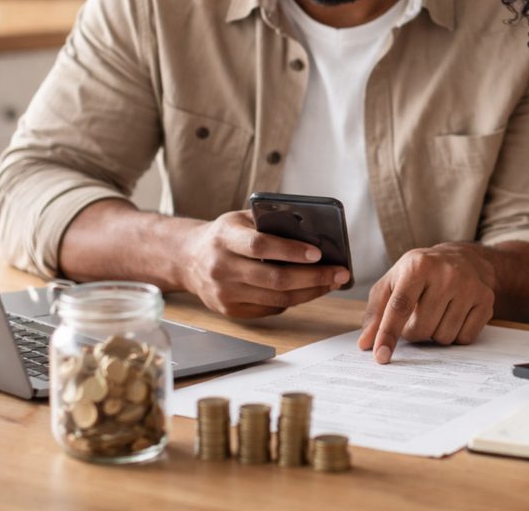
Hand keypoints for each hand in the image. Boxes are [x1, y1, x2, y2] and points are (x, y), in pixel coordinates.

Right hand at [180, 210, 349, 317]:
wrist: (189, 259)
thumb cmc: (225, 235)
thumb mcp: (241, 218)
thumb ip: (270, 221)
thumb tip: (313, 231)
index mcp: (225, 237)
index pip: (260, 246)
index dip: (291, 251)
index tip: (318, 253)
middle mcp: (221, 266)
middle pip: (275, 279)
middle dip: (313, 278)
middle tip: (340, 273)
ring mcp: (224, 292)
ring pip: (277, 299)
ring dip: (310, 292)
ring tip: (331, 283)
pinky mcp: (230, 310)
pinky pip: (270, 309)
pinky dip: (293, 301)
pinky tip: (308, 291)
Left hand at [357, 243, 495, 363]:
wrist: (464, 258)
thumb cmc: (422, 273)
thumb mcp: (393, 281)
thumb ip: (376, 311)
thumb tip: (366, 343)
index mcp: (418, 265)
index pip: (400, 307)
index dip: (388, 334)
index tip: (380, 356)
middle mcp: (446, 273)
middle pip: (421, 328)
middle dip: (413, 331)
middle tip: (417, 314)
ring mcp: (469, 287)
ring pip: (442, 337)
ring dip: (434, 333)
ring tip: (437, 311)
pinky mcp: (486, 300)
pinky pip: (464, 338)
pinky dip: (454, 334)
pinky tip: (454, 314)